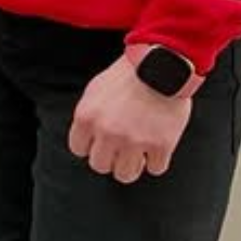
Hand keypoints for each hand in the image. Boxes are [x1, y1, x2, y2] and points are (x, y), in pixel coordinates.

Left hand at [69, 51, 199, 183]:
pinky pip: (155, 169)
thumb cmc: (128, 75)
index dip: (91, 146)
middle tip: (121, 149)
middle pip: (100, 166)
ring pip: (125, 175)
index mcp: (86, 117)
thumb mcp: (96, 90)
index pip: (78, 149)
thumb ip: (89, 116)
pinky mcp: (161, 145)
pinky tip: (157, 148)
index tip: (101, 141)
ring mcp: (134, 141)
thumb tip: (87, 139)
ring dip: (131, 166)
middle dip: (110, 158)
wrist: (162, 65)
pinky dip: (157, 161)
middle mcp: (107, 132)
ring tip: (137, 154)